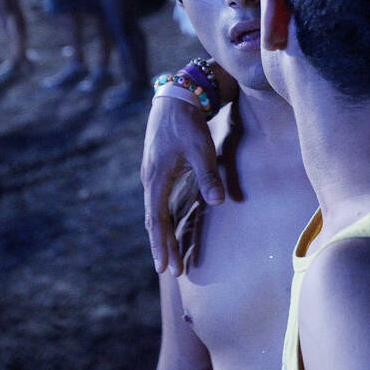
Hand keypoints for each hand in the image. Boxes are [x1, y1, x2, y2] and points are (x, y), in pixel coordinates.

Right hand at [141, 93, 224, 275]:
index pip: (157, 220)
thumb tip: (219, 202)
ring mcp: (152, 175)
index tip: (165, 267)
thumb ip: (208, 175)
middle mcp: (150, 179)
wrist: (175, 98)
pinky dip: (162, 219)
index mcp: (156, 178)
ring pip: (154, 212)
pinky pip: (157, 202)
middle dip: (162, 246)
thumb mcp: (201, 148)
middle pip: (154, 221)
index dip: (162, 244)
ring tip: (169, 257)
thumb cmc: (188, 124)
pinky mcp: (158, 169)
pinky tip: (168, 228)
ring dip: (162, 235)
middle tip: (170, 271)